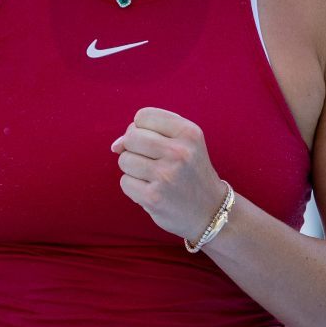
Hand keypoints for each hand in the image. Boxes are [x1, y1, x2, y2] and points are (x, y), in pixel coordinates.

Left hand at [111, 107, 227, 241]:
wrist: (210, 210)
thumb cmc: (190, 172)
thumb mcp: (184, 143)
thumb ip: (149, 134)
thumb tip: (115, 145)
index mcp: (189, 132)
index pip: (143, 116)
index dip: (141, 128)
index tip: (153, 142)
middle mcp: (179, 151)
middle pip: (131, 136)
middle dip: (133, 148)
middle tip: (151, 161)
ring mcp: (166, 175)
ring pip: (124, 159)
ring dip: (132, 169)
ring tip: (152, 177)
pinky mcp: (154, 197)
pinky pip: (124, 182)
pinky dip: (133, 187)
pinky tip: (151, 190)